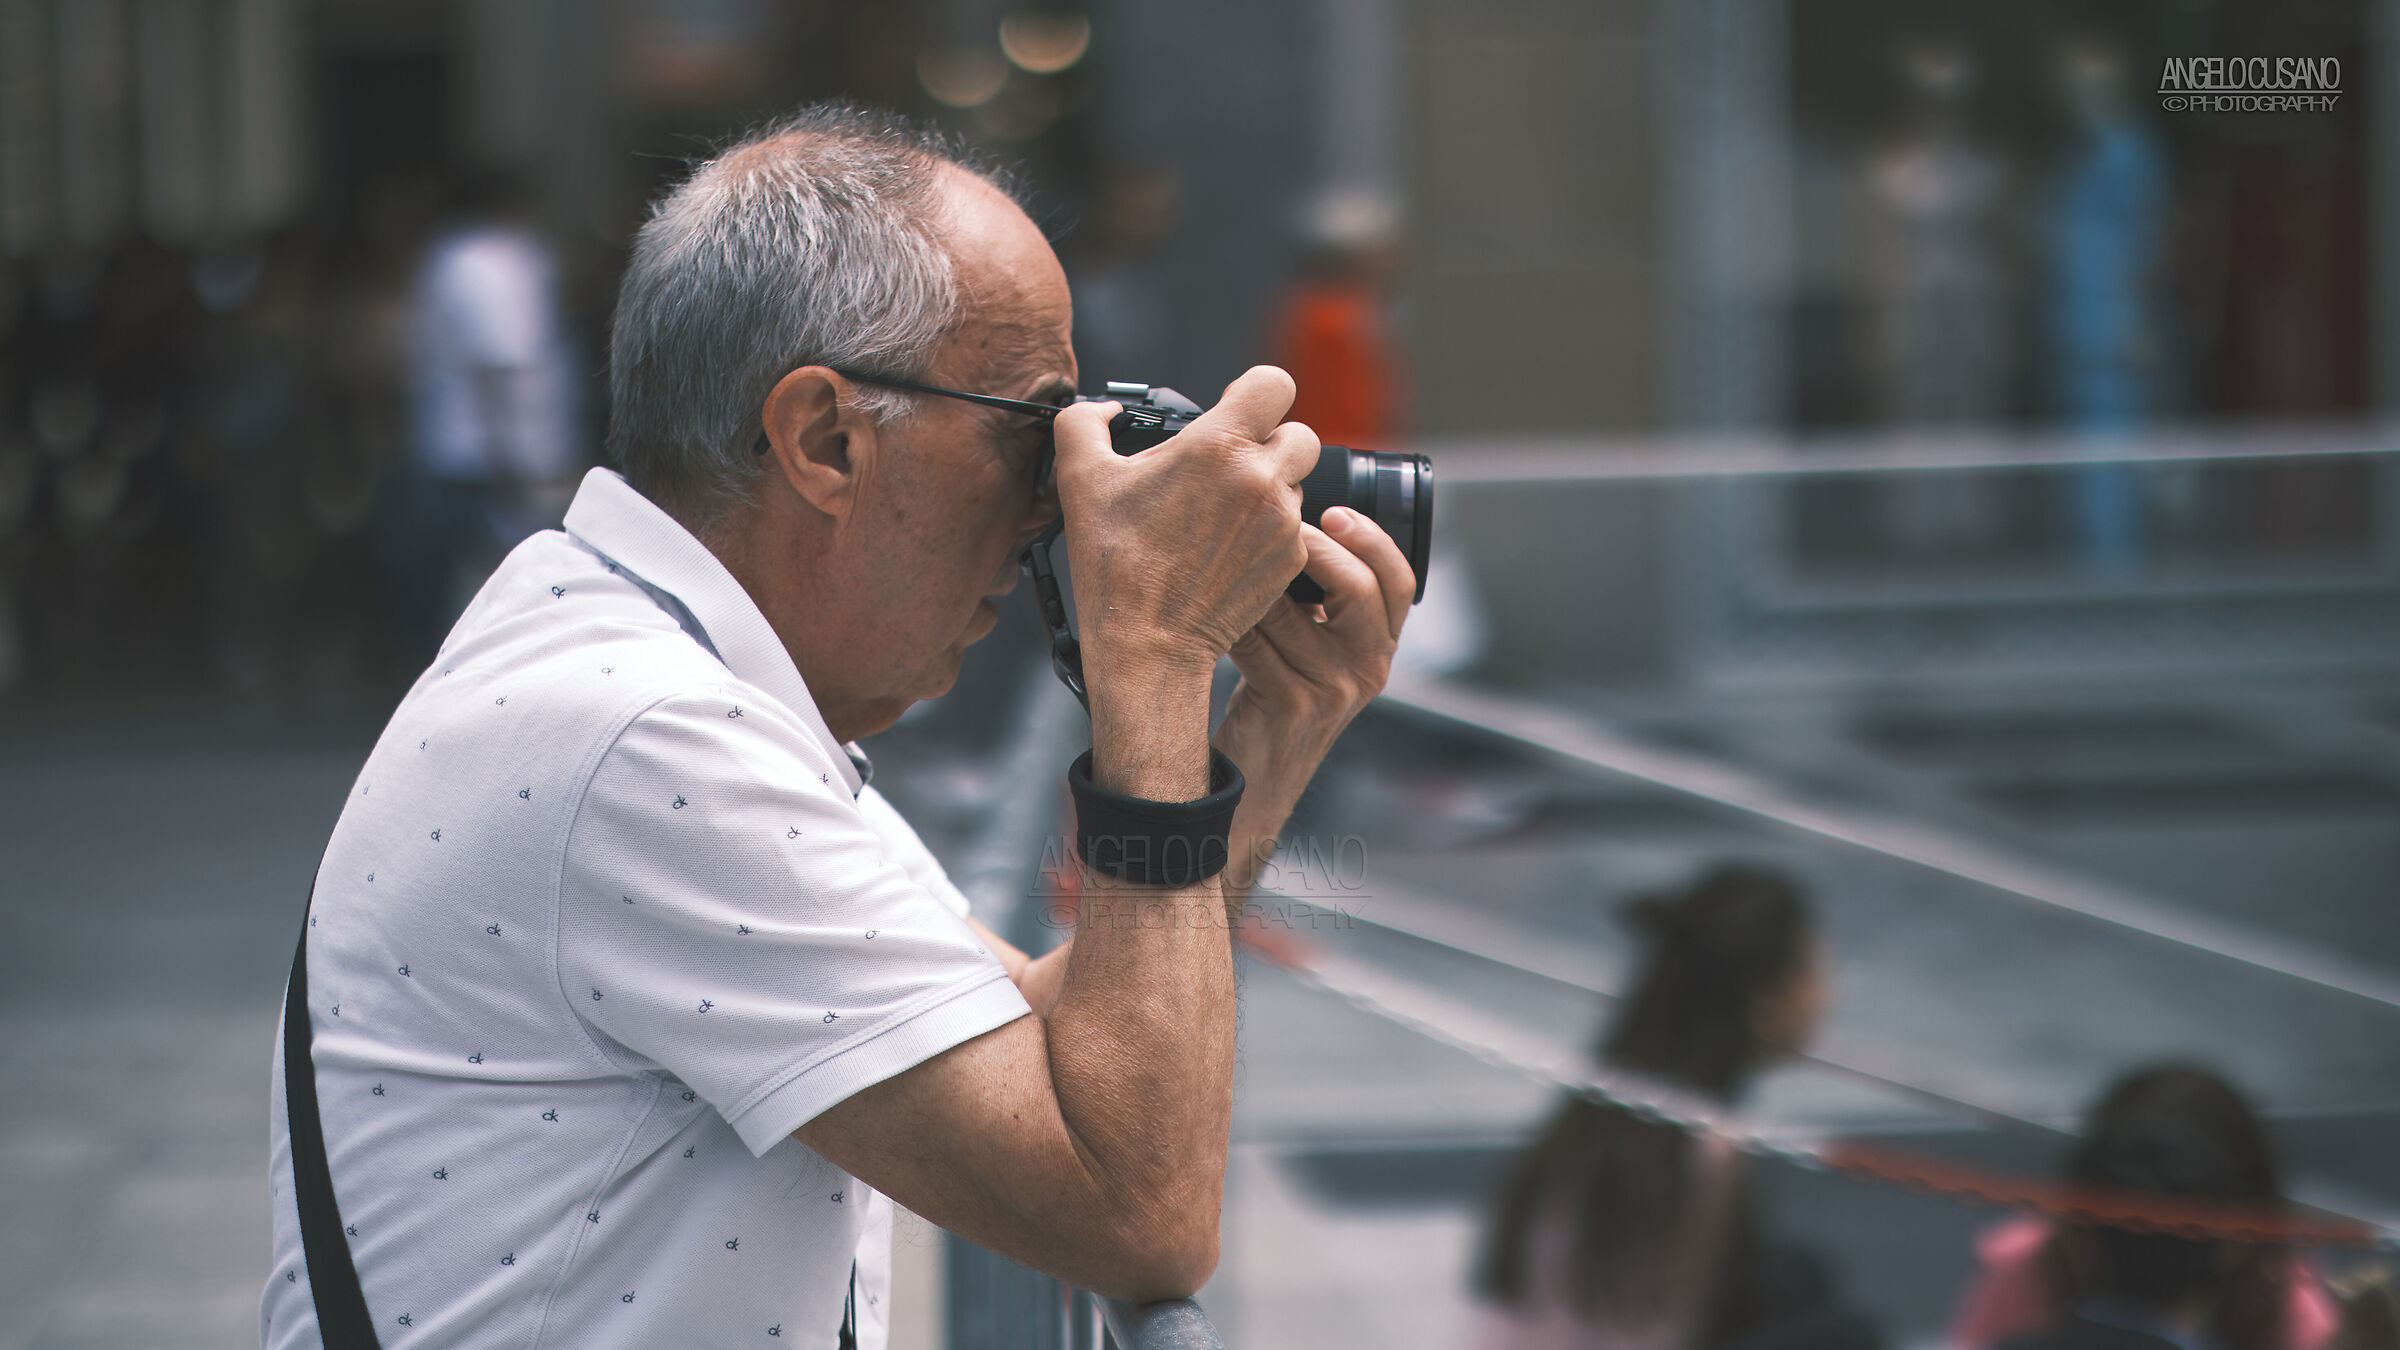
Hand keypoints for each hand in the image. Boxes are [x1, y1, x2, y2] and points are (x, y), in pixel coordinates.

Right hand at [1050, 366, 1320, 689]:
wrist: (1148, 643)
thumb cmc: (1114, 564)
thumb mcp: (1079, 478)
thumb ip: (1084, 422)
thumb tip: (1103, 411)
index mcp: (1218, 446)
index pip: (1273, 383)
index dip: (1253, 392)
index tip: (1232, 410)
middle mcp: (1260, 479)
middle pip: (1299, 432)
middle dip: (1269, 441)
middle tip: (1229, 465)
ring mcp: (1281, 522)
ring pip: (1296, 482)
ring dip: (1268, 487)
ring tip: (1219, 513)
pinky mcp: (1289, 559)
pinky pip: (1292, 526)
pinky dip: (1267, 530)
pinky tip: (1226, 547)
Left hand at [1223, 507, 1414, 740]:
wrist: (1260, 775)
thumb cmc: (1280, 695)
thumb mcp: (1320, 650)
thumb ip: (1325, 601)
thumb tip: (1292, 524)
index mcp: (1380, 646)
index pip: (1400, 582)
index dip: (1373, 540)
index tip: (1336, 512)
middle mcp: (1367, 668)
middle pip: (1362, 589)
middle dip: (1317, 549)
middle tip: (1279, 528)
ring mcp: (1332, 690)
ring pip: (1291, 612)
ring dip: (1255, 585)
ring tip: (1229, 568)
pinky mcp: (1292, 705)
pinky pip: (1256, 643)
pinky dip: (1231, 621)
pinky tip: (1213, 613)